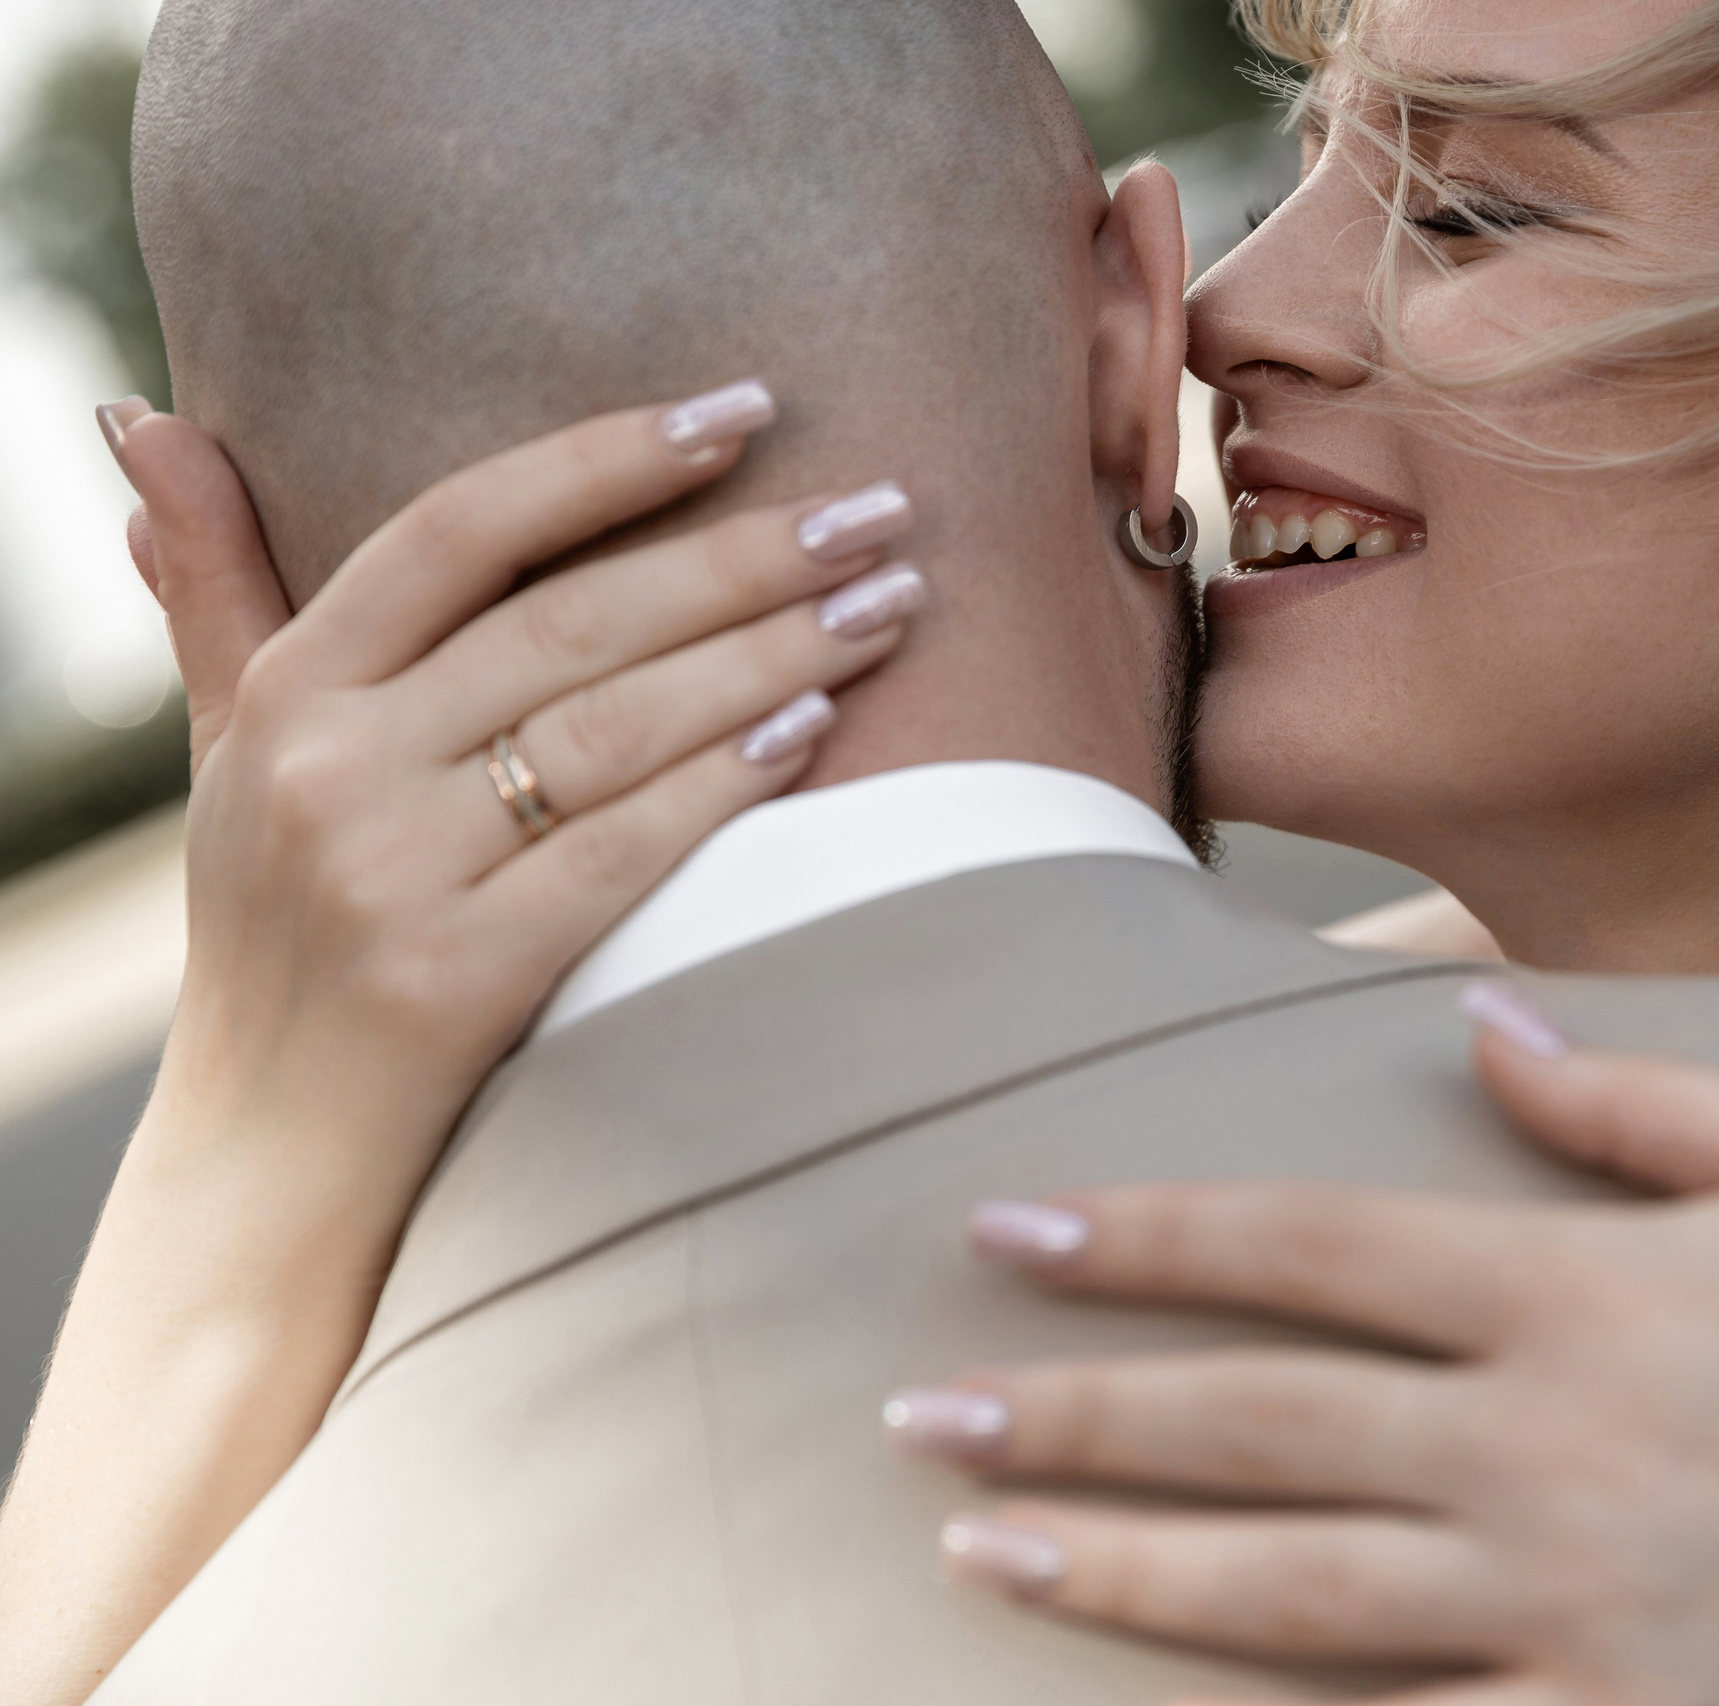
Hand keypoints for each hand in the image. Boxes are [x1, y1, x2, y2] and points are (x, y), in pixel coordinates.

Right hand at [131, 383, 923, 1211]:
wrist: (266, 1154)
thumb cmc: (282, 928)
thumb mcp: (226, 749)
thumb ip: (217, 588)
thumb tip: (146, 422)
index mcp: (291, 689)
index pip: (462, 525)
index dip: (611, 458)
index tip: (752, 408)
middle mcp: (328, 765)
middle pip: (574, 623)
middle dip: (747, 557)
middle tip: (885, 511)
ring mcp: (387, 873)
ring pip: (616, 728)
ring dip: (773, 657)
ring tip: (889, 606)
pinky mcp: (455, 978)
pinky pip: (620, 854)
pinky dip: (723, 787)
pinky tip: (819, 733)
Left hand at [894, 988, 1718, 1705]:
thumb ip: (1637, 1095)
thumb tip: (1468, 1019)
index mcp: (1583, 1293)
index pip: (1309, 1246)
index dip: (1146, 1234)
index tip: (1010, 1226)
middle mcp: (1546, 1450)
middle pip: (1257, 1422)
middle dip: (1072, 1406)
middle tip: (916, 1403)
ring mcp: (1573, 1607)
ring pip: (1286, 1591)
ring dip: (1115, 1563)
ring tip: (976, 1543)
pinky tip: (1167, 1705)